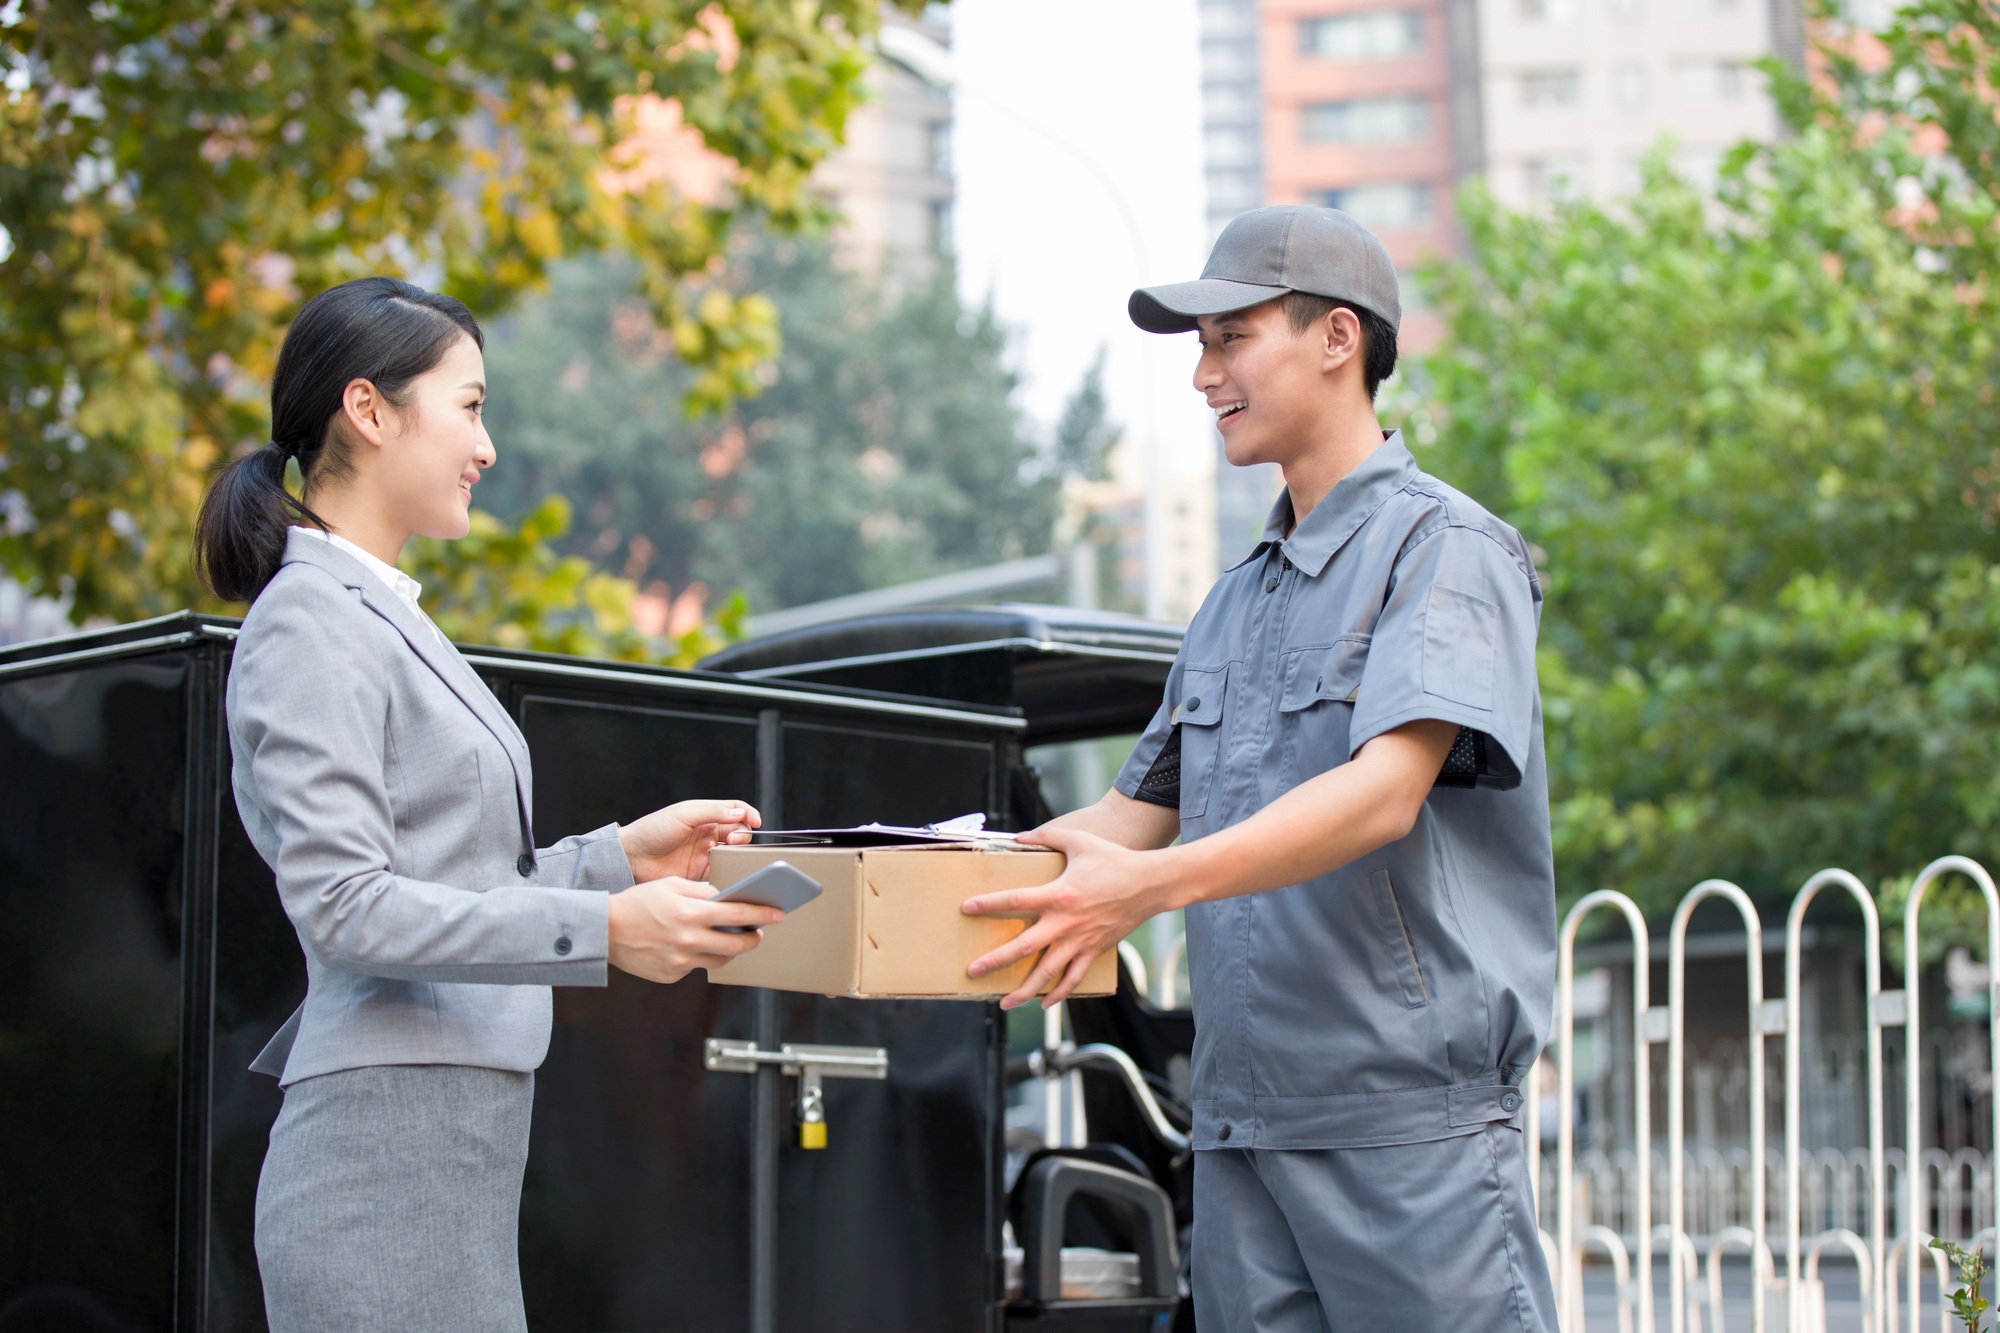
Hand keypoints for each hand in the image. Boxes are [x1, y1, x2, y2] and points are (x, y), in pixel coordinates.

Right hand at [607, 876, 781, 983]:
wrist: (603, 930)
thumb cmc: (638, 902)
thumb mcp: (670, 885)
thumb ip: (702, 891)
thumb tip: (728, 897)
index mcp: (689, 912)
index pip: (737, 914)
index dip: (762, 914)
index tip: (778, 913)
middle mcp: (687, 939)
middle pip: (736, 944)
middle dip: (753, 938)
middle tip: (758, 932)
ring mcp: (679, 961)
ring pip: (719, 959)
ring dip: (730, 949)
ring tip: (732, 938)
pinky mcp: (671, 975)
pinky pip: (695, 966)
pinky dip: (700, 956)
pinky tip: (694, 945)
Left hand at [617, 799, 761, 882]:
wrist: (631, 858)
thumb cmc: (653, 830)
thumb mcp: (684, 814)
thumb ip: (713, 812)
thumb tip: (741, 812)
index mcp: (705, 815)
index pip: (735, 810)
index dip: (749, 814)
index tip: (756, 821)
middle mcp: (708, 834)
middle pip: (738, 831)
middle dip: (743, 835)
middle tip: (734, 840)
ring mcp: (706, 854)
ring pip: (734, 853)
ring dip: (738, 853)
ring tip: (733, 856)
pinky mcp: (701, 874)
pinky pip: (723, 872)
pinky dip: (730, 871)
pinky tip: (728, 871)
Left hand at [961, 825, 1178, 1009]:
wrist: (1151, 884)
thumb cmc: (1115, 860)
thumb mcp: (1080, 841)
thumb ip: (1047, 837)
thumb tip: (1019, 836)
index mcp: (1059, 894)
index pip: (1015, 900)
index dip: (989, 904)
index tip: (967, 908)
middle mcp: (1066, 922)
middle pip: (1024, 947)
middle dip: (996, 961)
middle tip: (973, 971)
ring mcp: (1081, 941)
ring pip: (1047, 972)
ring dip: (1024, 990)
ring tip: (1004, 1003)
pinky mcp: (1095, 950)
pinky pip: (1074, 977)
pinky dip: (1059, 993)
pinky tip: (1044, 1003)